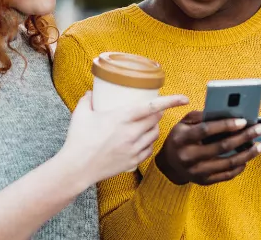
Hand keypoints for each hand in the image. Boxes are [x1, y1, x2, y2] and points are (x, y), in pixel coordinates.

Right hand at [59, 92, 189, 183]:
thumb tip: (91, 93)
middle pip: (155, 119)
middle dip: (158, 112)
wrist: (77, 167)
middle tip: (154, 108)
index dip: (171, 101)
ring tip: (148, 124)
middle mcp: (132, 133)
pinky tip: (143, 140)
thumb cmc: (78, 139)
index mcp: (122, 118)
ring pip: (154, 134)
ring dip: (154, 127)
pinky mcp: (133, 161)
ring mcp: (134, 148)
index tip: (184, 98)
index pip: (152, 106)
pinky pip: (149, 149)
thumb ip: (87, 100)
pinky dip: (149, 143)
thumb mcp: (81, 114)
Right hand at [155, 111, 260, 185]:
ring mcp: (197, 171)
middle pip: (222, 147)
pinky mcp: (204, 181)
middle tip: (259, 129)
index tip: (243, 120)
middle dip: (244, 137)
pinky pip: (227, 174)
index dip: (225, 125)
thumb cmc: (180, 138)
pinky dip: (240, 166)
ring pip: (228, 163)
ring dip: (248, 153)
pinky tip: (249, 157)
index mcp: (182, 138)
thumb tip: (226, 112)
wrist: (169, 164)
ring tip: (260, 144)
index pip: (206, 130)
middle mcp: (188, 156)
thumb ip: (201, 116)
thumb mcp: (184, 123)